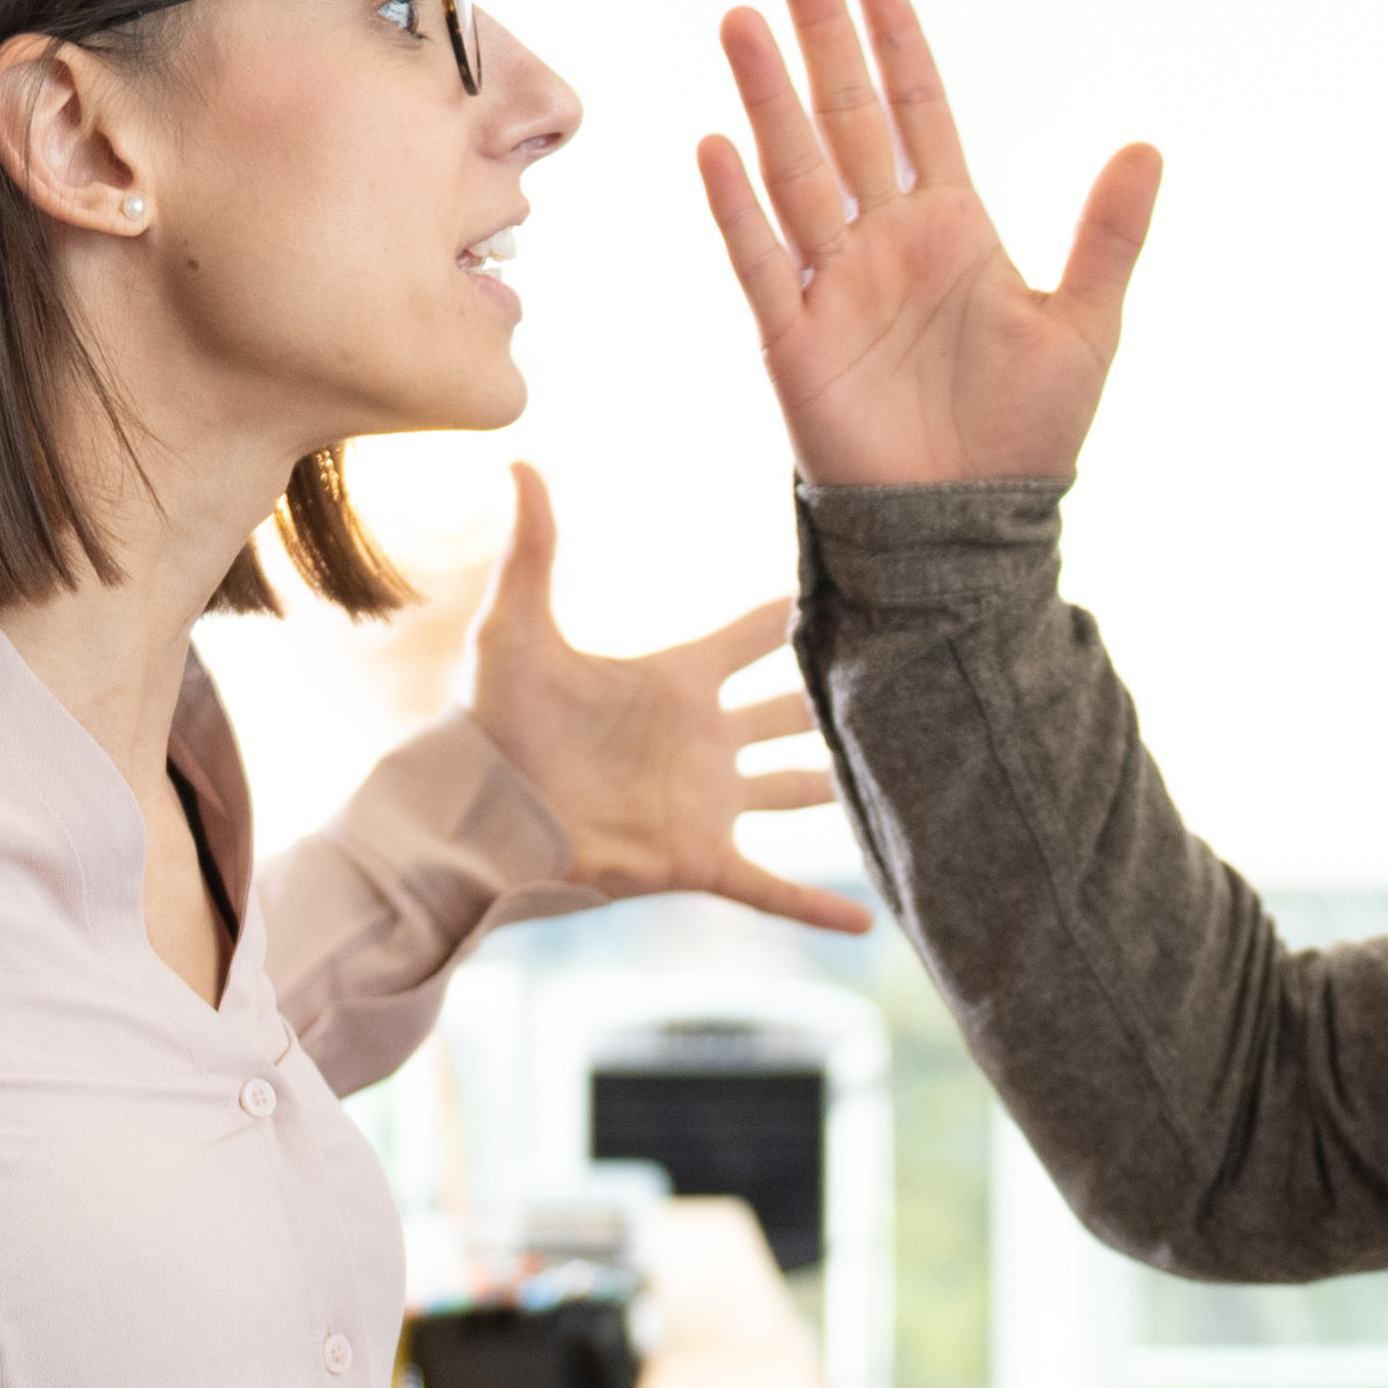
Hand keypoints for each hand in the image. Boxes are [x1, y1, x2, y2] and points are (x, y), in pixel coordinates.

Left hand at [463, 464, 870, 936]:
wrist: (479, 816)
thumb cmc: (494, 721)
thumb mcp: (517, 628)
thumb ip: (534, 547)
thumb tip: (520, 457)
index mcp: (675, 678)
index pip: (753, 635)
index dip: (796, 610)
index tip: (857, 583)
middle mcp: (704, 738)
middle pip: (790, 710)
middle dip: (838, 695)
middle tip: (907, 673)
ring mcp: (707, 801)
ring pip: (796, 790)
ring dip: (844, 788)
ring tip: (907, 779)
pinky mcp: (699, 858)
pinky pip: (772, 888)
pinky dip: (818, 909)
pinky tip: (868, 930)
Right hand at [699, 0, 1163, 488]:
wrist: (967, 529)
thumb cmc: (1025, 433)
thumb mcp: (1085, 324)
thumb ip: (1111, 235)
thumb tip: (1147, 143)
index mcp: (951, 225)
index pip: (916, 109)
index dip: (895, 39)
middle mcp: (883, 240)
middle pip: (842, 117)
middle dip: (818, 35)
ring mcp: (833, 286)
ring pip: (793, 171)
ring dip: (767, 97)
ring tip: (740, 18)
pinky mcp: (795, 343)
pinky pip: (760, 263)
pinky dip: (738, 208)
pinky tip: (716, 144)